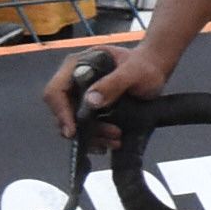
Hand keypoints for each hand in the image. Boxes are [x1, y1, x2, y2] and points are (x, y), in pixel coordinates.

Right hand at [46, 39, 171, 146]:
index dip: (60, 112)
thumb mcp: (133, 71)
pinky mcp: (89, 110)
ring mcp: (80, 97)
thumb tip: (90, 101)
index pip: (55, 91)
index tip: (72, 131)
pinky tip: (109, 143)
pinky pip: (85, 128)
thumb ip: (114, 83)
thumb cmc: (145, 65)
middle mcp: (73, 82)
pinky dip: (96, 139)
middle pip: (63, 111)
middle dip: (82, 128)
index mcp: (76, 66)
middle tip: (107, 136)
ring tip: (115, 140)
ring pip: (75, 123)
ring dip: (92, 136)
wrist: (155, 70)